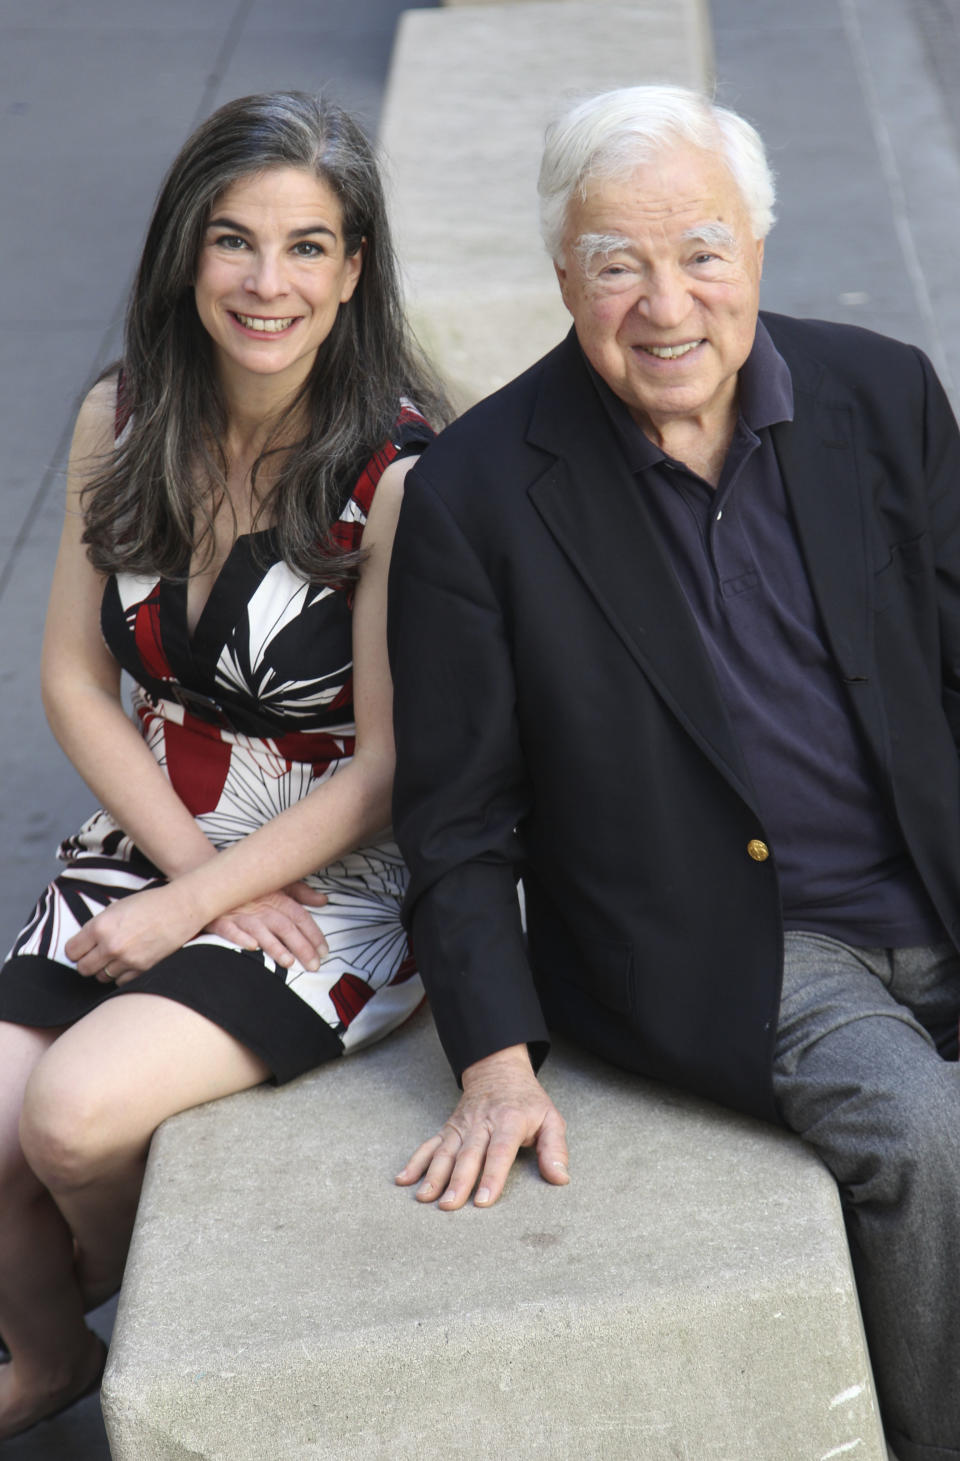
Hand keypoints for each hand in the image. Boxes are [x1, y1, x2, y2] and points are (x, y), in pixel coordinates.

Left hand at [65, 883, 202, 984]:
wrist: (181, 908)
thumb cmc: (149, 904)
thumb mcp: (116, 908)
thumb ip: (97, 928)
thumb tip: (83, 947)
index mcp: (101, 926)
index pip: (72, 952)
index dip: (75, 951)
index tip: (81, 949)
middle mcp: (111, 945)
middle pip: (83, 969)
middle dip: (87, 962)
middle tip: (96, 955)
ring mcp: (127, 960)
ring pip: (101, 977)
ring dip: (105, 969)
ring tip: (116, 956)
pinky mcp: (142, 969)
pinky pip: (120, 982)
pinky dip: (121, 975)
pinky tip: (129, 961)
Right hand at [204, 885, 328, 970]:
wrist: (212, 882)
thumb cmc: (250, 889)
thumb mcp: (278, 885)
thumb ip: (301, 893)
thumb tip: (324, 900)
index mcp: (277, 898)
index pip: (300, 917)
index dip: (314, 934)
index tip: (325, 952)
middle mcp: (261, 907)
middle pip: (285, 927)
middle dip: (301, 946)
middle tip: (314, 965)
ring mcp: (240, 914)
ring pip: (261, 930)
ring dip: (274, 946)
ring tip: (288, 961)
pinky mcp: (219, 921)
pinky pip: (230, 930)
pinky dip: (241, 938)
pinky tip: (252, 947)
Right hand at [395, 1044, 568, 1208]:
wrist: (498, 1069)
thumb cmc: (527, 1101)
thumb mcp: (551, 1118)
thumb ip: (555, 1149)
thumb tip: (560, 1178)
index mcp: (510, 1120)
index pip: (500, 1151)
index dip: (492, 1176)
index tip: (484, 1201)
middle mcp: (482, 1123)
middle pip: (469, 1154)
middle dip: (458, 1181)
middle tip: (450, 1206)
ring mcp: (462, 1125)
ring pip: (446, 1151)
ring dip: (433, 1174)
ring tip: (424, 1197)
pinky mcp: (448, 1128)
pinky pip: (430, 1144)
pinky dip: (416, 1161)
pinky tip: (404, 1179)